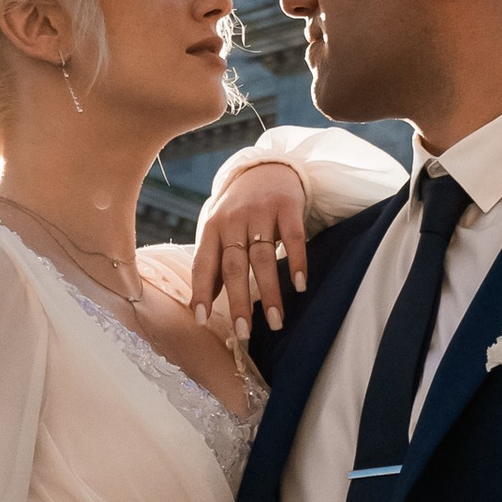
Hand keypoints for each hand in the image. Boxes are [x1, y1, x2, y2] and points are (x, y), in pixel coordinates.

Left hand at [188, 161, 309, 342]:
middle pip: (234, 266)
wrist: (267, 168)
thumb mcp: (220, 232)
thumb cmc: (239, 211)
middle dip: (239, 301)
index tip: (202, 320)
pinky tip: (300, 285)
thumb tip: (202, 307)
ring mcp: (261, 212)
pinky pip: (293, 237)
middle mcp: (233, 220)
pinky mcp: (287, 206)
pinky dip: (297, 261)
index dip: (201, 292)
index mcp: (212, 229)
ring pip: (263, 257)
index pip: (204, 263)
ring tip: (276, 322)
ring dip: (270, 292)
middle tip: (244, 332)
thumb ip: (213, 265)